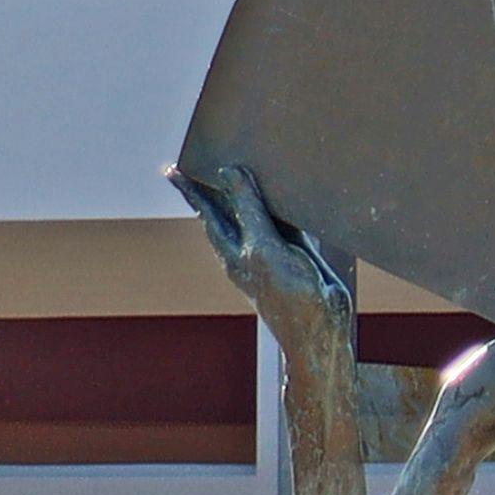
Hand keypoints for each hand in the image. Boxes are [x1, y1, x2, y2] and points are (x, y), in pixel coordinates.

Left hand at [173, 163, 358, 365]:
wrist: (321, 330)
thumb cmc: (288, 296)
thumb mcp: (262, 247)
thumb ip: (248, 210)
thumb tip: (230, 172)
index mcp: (233, 250)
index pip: (207, 213)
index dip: (191, 190)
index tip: (173, 170)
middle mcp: (249, 249)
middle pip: (228, 210)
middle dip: (215, 188)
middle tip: (201, 164)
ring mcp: (275, 251)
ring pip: (258, 213)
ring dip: (251, 192)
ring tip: (240, 169)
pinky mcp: (301, 253)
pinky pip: (287, 221)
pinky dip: (283, 204)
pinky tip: (285, 194)